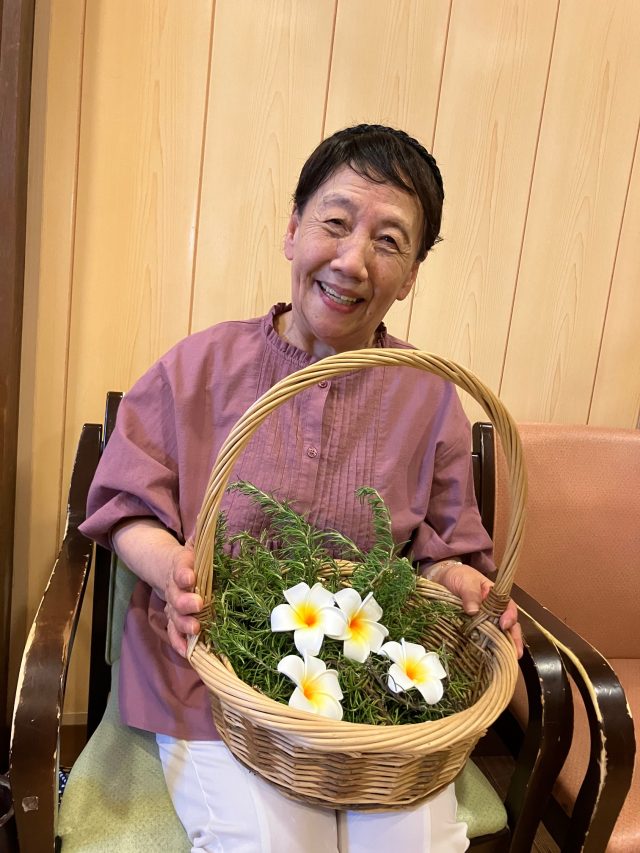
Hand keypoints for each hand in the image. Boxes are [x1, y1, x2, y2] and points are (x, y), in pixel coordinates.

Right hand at [162, 542, 203, 657]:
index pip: (181, 568)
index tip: (190, 577)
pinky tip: (187, 652)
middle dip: (186, 602)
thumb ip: (202, 535)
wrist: (165, 568)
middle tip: (198, 605)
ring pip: (175, 616)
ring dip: (183, 624)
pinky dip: (179, 642)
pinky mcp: (174, 618)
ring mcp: (173, 605)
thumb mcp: (195, 545)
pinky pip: (173, 632)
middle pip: (177, 596)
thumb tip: (211, 516)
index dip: (184, 573)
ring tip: (195, 630)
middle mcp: (175, 587)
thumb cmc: (190, 559)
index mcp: (181, 566)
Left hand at [426, 561, 523, 658]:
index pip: (508, 607)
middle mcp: (492, 612)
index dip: (510, 617)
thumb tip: (473, 611)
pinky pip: (479, 640)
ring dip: (501, 648)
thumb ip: (470, 594)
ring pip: (496, 635)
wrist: (440, 578)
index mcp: (495, 597)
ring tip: (505, 661)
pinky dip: (484, 649)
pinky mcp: (471, 630)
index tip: (504, 625)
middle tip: (515, 654)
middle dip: (512, 640)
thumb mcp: (465, 581)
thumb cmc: (457, 577)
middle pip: (507, 626)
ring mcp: (482, 622)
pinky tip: (486, 659)